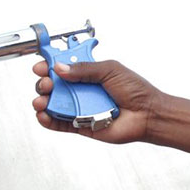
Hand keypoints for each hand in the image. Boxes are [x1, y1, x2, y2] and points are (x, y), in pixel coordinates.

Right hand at [31, 59, 163, 143]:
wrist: (147, 115)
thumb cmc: (135, 91)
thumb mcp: (110, 70)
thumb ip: (84, 68)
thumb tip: (60, 67)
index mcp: (87, 72)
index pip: (62, 66)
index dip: (50, 64)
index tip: (43, 64)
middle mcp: (80, 89)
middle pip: (53, 84)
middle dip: (44, 82)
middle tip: (47, 83)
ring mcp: (78, 107)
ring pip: (52, 103)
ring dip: (42, 100)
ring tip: (42, 101)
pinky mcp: (79, 125)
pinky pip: (58, 123)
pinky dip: (47, 120)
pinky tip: (43, 115)